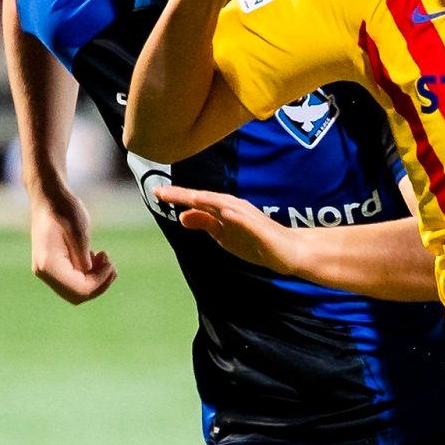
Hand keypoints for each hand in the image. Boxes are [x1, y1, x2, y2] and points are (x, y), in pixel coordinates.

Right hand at [28, 186, 115, 303]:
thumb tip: (92, 281)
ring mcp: (47, 271)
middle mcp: (44, 272)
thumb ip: (85, 260)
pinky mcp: (53, 268)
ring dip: (95, 279)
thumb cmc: (64, 209)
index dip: (100, 282)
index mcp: (48, 264)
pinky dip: (88, 274)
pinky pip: (74, 281)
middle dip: (99, 284)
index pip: (80, 289)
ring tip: (103, 257)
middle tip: (110, 263)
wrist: (49, 197)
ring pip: (77, 291)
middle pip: (78, 296)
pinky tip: (94, 256)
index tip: (111, 263)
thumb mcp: (80, 232)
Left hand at [155, 184, 295, 275]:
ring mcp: (249, 217)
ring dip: (207, 200)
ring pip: (225, 205)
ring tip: (187, 196)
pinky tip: (225, 212)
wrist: (287, 252)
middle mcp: (235, 208)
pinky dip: (237, 216)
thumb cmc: (256, 241)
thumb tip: (182, 217)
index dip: (177, 196)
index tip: (156, 193)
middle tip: (161, 192)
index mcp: (224, 209)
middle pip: (206, 199)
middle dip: (185, 195)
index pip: (197, 201)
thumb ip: (205, 223)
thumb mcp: (224, 234)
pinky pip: (248, 221)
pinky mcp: (262, 229)